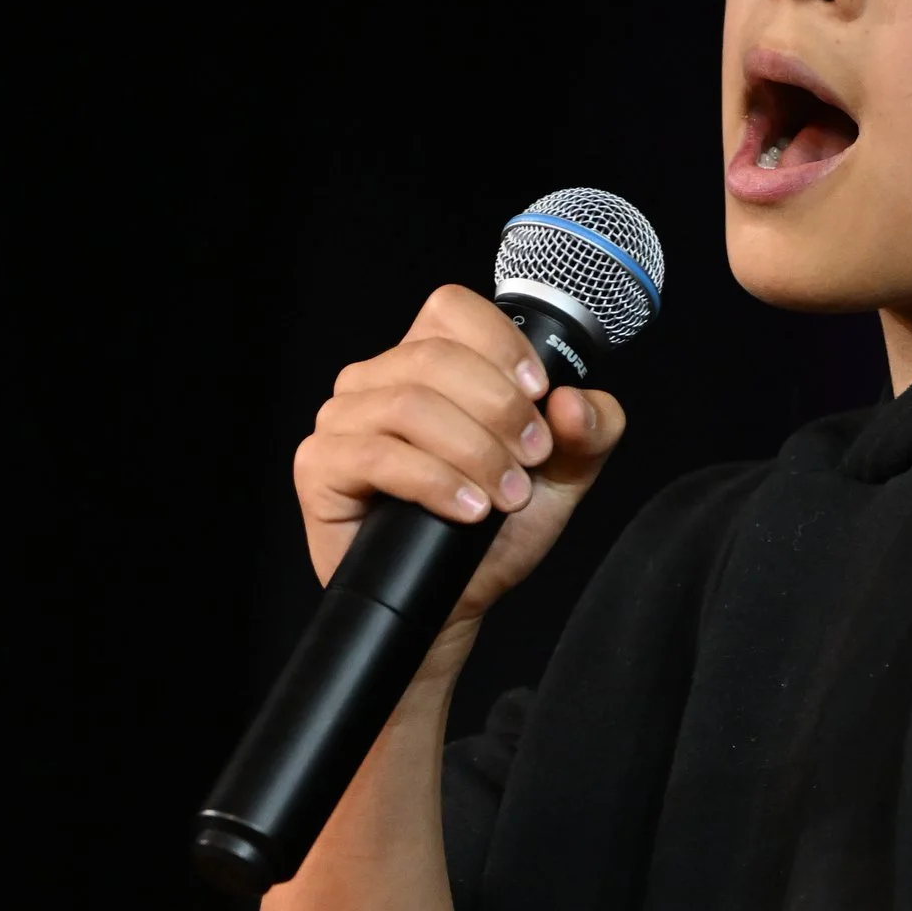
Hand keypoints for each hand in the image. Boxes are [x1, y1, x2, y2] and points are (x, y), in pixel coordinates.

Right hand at [293, 282, 623, 665]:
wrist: (455, 601)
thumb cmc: (495, 532)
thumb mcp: (561, 477)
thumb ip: (590, 432)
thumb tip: (573, 402)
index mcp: (428, 362)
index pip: (451, 309)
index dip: (500, 344)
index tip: (538, 396)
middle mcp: (379, 380)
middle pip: (435, 356)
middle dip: (499, 411)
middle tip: (531, 462)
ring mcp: (343, 419)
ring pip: (409, 404)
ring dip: (473, 451)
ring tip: (504, 496)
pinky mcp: (321, 465)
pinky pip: (375, 455)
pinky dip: (434, 481)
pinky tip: (469, 509)